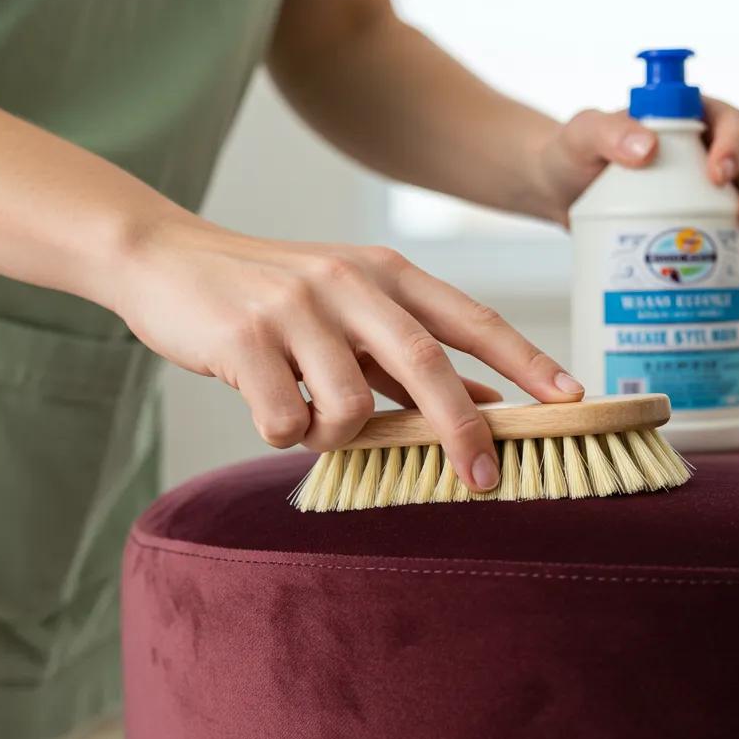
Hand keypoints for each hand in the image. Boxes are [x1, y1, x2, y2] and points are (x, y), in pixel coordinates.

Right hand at [115, 218, 583, 490]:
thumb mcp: (350, 312)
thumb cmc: (273, 296)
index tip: (571, 399)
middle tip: (483, 479)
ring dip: (337, 435)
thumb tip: (484, 404)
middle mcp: (350, 282)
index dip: (526, 360)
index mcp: (386, 272)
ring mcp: (296, 307)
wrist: (168, 260)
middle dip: (461, 429)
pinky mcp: (244, 337)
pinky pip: (286, 421)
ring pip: (349, 407)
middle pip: (426, 363)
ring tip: (307, 416)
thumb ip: (409, 358)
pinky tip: (263, 405)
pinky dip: (283, 433)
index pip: (471, 319)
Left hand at [534, 99, 738, 258]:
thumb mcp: (582, 134)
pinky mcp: (691, 220)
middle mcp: (704, 150)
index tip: (717, 173)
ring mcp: (702, 188)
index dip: (733, 144)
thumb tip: (647, 149)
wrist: (557, 191)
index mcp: (688, 118)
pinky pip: (727, 230)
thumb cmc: (572, 154)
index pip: (728, 122)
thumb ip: (608, 131)